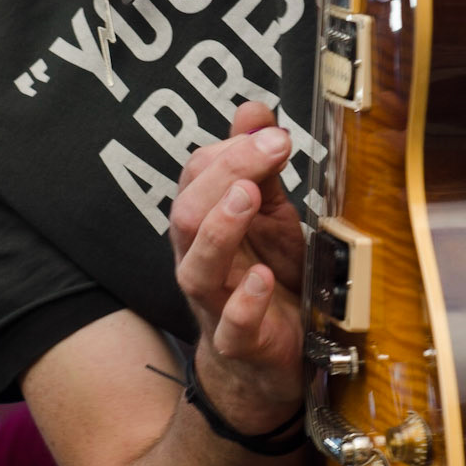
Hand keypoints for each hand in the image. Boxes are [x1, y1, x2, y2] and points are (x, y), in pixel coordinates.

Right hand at [168, 102, 305, 432]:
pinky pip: (231, 326)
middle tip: (266, 152)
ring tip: (249, 198)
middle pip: (187, 215)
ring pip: (196, 268)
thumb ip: (260, 165)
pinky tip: (262, 278)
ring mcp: (215, 304)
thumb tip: (254, 109)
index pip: (197, 177)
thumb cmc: (271, 277)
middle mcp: (200, 261)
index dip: (232, 151)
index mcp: (205, 224)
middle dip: (224, 177)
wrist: (278, 356)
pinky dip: (245, 301)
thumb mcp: (272, 214)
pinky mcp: (240, 343)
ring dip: (221, 229)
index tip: (274, 133)